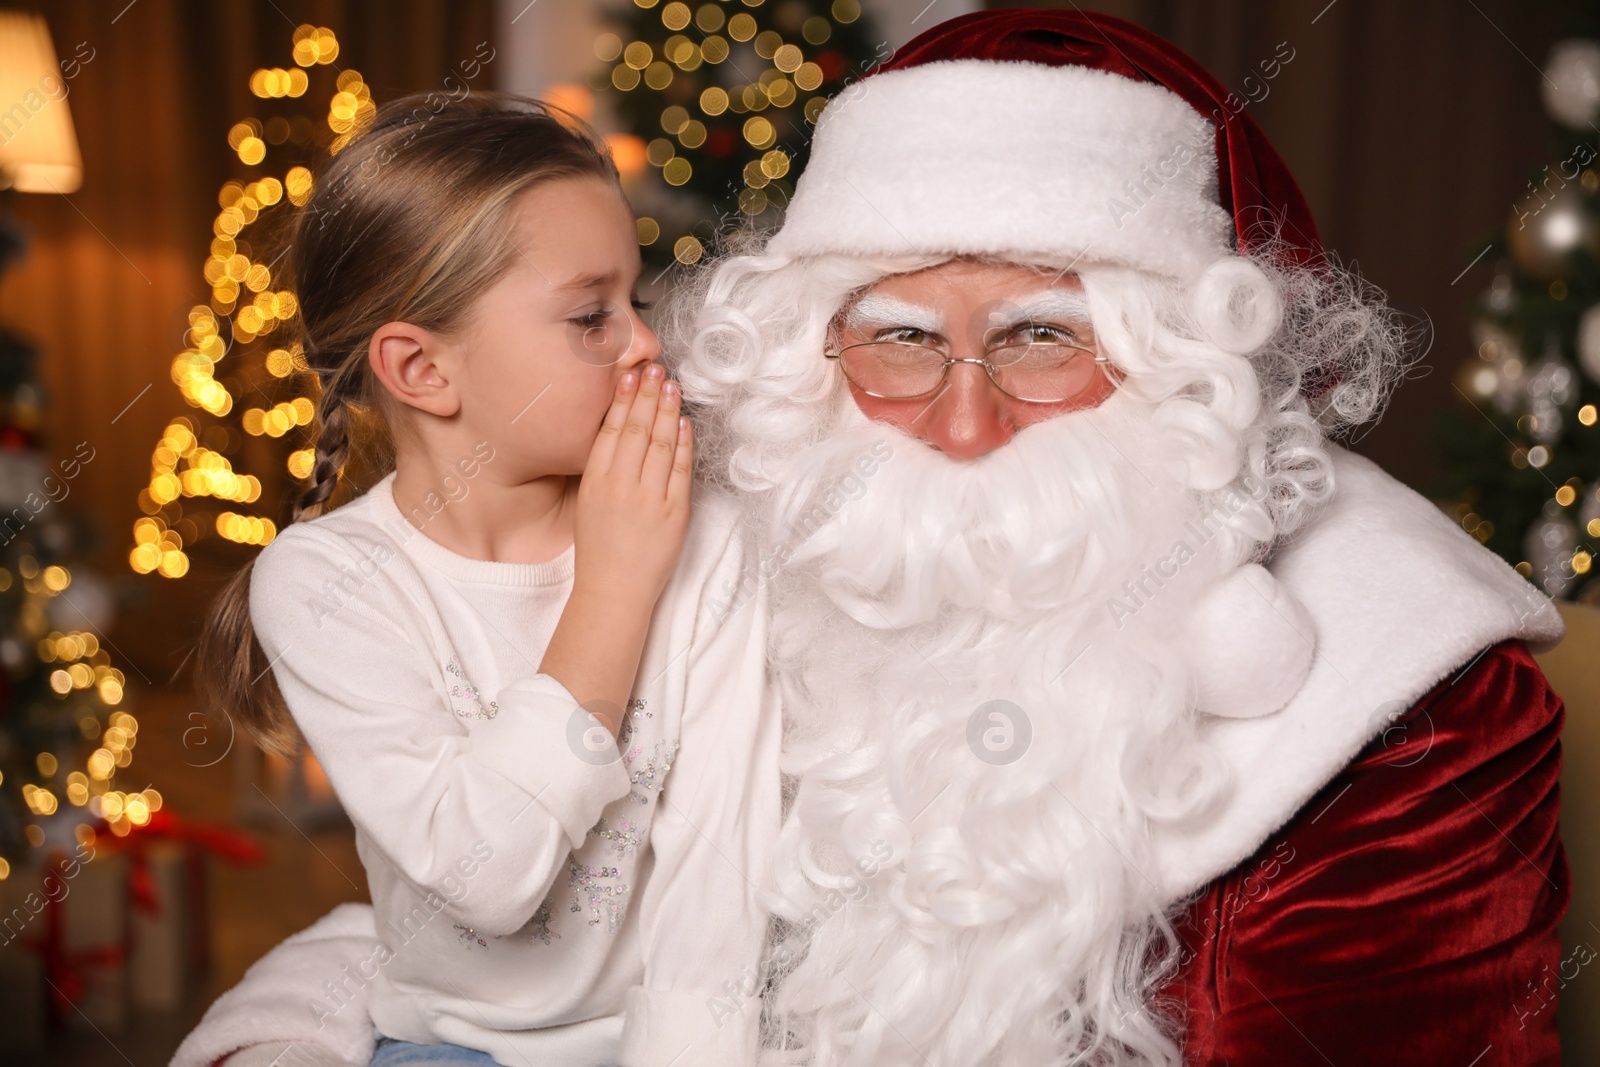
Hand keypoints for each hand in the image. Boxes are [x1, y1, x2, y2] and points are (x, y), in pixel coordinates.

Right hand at [573, 362, 693, 610]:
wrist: (613, 591)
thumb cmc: (600, 548)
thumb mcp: (588, 502)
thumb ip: (603, 468)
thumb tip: (618, 431)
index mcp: (594, 481)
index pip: (610, 430)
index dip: (622, 399)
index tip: (630, 375)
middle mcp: (620, 486)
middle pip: (636, 429)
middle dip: (647, 395)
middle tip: (656, 369)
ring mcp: (648, 499)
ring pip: (659, 443)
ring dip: (667, 411)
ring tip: (672, 385)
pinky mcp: (674, 513)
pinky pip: (680, 470)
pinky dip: (683, 443)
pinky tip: (684, 422)